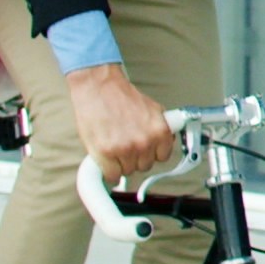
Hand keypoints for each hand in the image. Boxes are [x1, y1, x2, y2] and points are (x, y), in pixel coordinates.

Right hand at [68, 67, 177, 184]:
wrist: (99, 87)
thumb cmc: (121, 96)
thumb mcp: (152, 109)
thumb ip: (161, 127)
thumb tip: (165, 142)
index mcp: (159, 131)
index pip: (162, 157)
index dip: (151, 152)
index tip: (145, 149)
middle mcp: (144, 142)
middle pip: (144, 165)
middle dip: (136, 157)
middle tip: (125, 143)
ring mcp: (125, 149)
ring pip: (128, 171)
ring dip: (121, 162)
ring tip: (114, 144)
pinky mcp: (106, 153)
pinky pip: (112, 176)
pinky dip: (109, 171)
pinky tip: (107, 158)